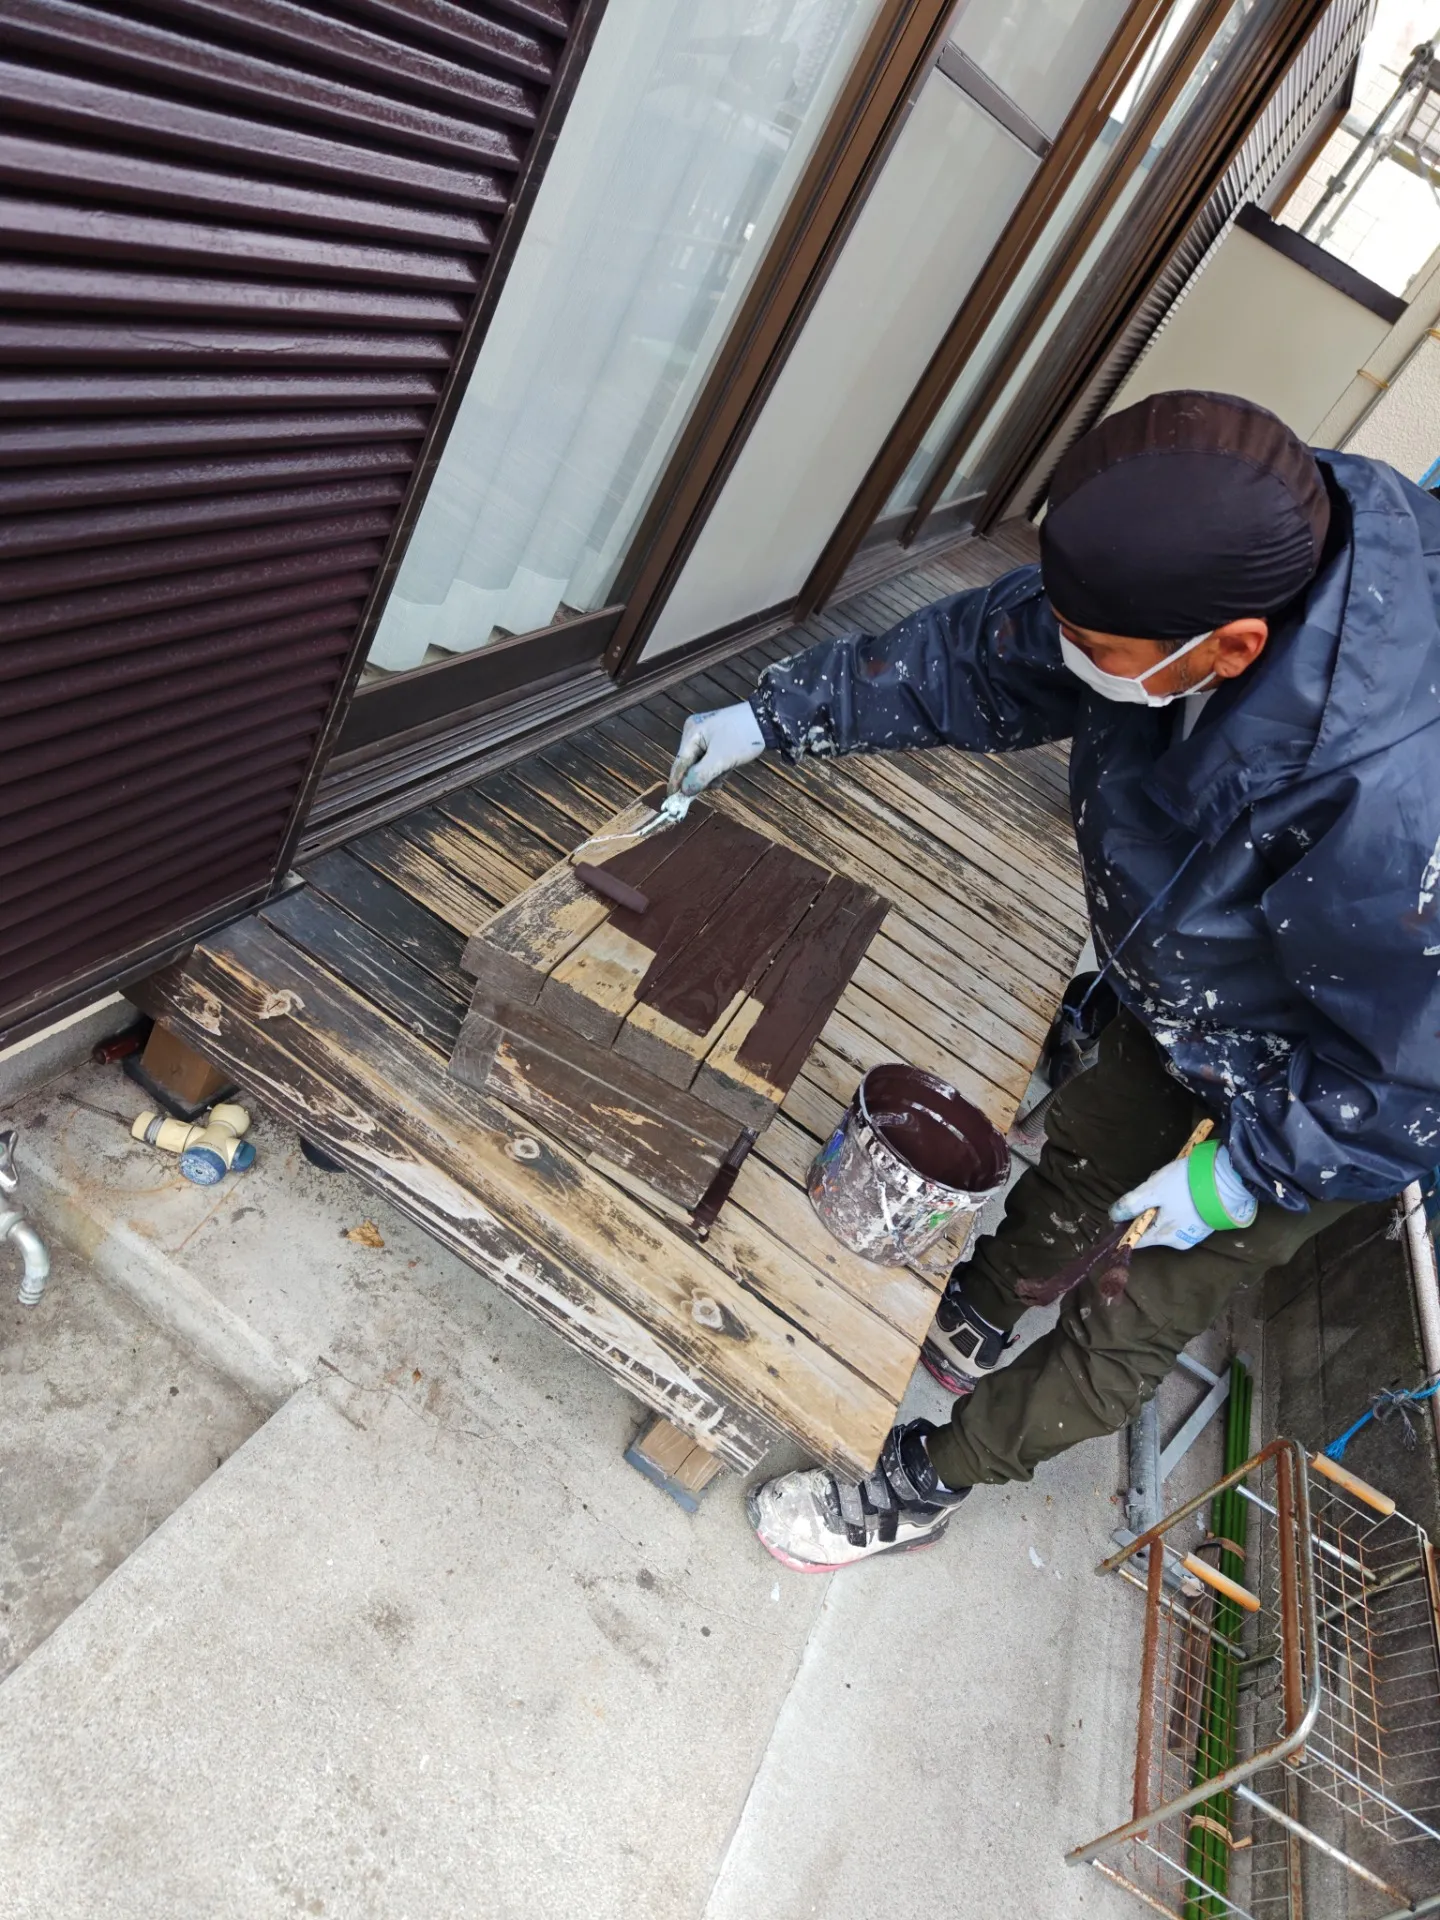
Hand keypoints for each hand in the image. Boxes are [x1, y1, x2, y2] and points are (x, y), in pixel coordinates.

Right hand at [668, 702, 765, 794]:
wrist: (767, 721)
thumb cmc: (744, 737)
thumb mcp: (721, 759)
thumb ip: (701, 776)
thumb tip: (684, 791)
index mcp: (692, 733)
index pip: (680, 763)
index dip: (676, 783)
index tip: (673, 800)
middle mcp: (694, 732)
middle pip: (689, 765)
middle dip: (702, 777)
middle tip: (716, 782)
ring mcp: (705, 735)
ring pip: (700, 764)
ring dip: (712, 774)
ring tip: (726, 770)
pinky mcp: (715, 739)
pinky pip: (709, 760)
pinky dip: (717, 768)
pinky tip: (728, 767)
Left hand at [1111, 1141, 1256, 1249]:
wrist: (1228, 1178)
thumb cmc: (1186, 1186)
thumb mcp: (1152, 1190)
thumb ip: (1131, 1204)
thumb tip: (1113, 1215)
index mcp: (1164, 1237)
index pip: (1136, 1239)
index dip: (1124, 1224)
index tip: (1122, 1209)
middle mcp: (1179, 1241)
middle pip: (1150, 1224)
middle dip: (1148, 1204)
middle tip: (1154, 1184)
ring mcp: (1193, 1232)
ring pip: (1165, 1216)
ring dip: (1162, 1199)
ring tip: (1170, 1181)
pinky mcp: (1203, 1221)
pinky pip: (1180, 1212)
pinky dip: (1176, 1200)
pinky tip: (1181, 1185)